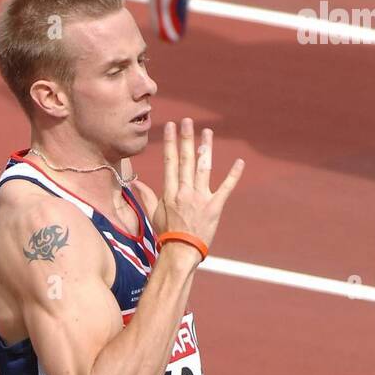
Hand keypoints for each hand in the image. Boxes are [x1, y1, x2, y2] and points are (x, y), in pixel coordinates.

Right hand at [153, 121, 243, 258]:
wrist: (181, 252)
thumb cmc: (166, 235)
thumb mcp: (153, 214)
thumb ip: (145, 195)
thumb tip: (134, 182)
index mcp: (170, 192)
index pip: (170, 162)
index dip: (171, 142)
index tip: (171, 126)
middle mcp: (185, 192)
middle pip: (186, 160)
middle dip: (186, 138)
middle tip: (188, 121)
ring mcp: (201, 198)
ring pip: (204, 168)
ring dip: (206, 148)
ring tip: (207, 132)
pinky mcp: (215, 207)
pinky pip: (226, 188)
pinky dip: (234, 175)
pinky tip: (240, 162)